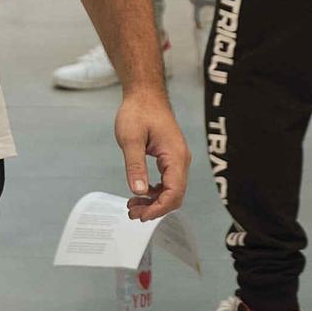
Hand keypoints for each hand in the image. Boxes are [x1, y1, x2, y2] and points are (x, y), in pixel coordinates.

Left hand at [116, 88, 189, 220]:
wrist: (145, 94)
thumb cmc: (139, 111)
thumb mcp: (131, 139)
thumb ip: (135, 165)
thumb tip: (139, 191)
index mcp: (175, 155)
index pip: (174, 192)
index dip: (159, 208)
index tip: (141, 215)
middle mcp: (181, 159)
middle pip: (174, 194)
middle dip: (155, 208)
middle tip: (133, 213)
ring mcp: (177, 158)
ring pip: (171, 189)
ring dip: (154, 201)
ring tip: (133, 206)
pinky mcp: (170, 157)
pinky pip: (168, 181)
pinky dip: (155, 191)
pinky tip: (141, 193)